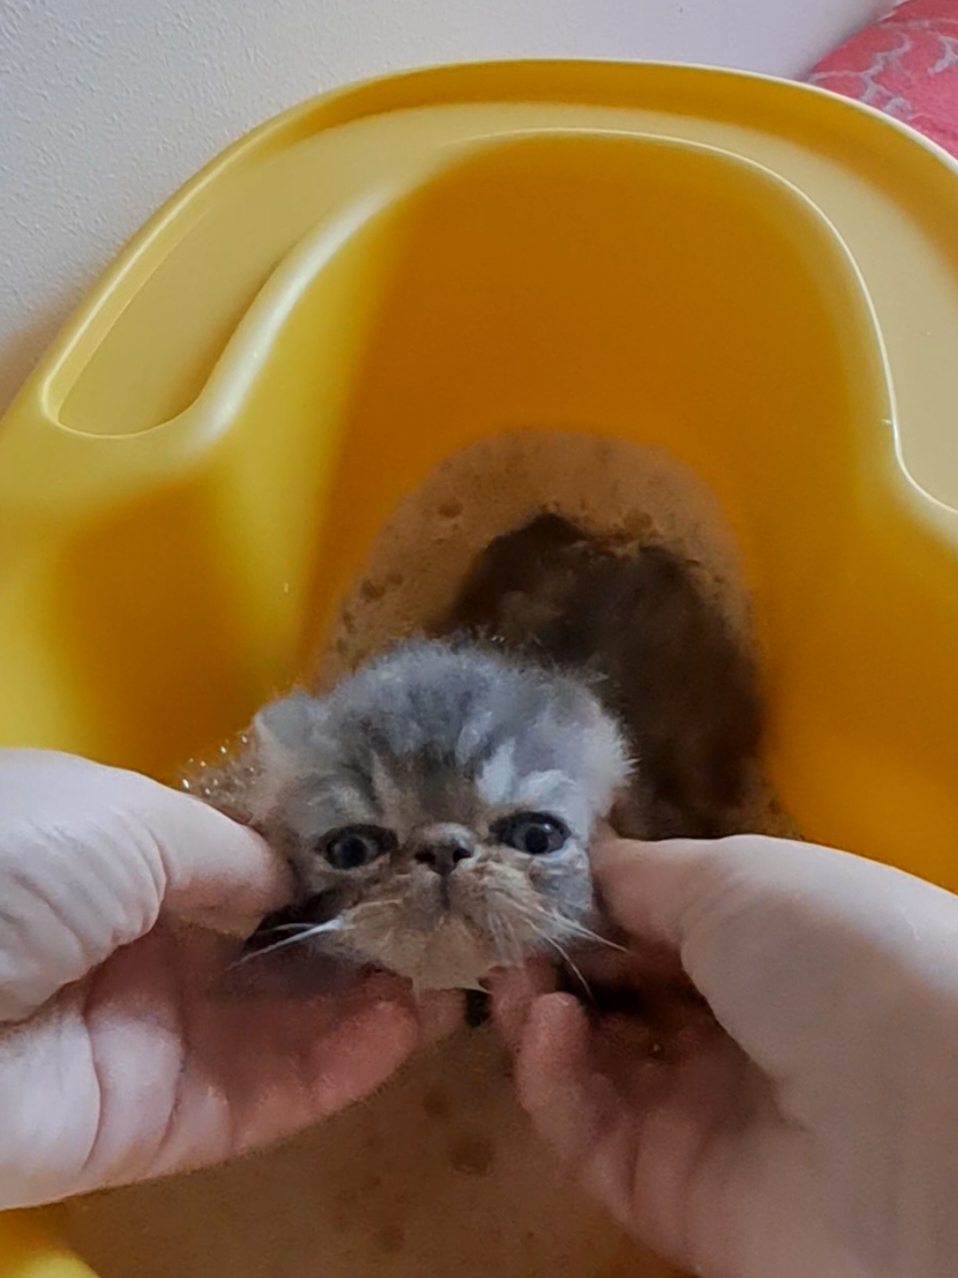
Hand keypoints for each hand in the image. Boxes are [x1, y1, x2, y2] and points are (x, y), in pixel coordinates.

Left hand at [0, 750, 455, 1208]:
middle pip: (274, 948)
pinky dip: (337, 1066)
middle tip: (447, 920)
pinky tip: (403, 1028)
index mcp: (124, 859)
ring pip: (282, 1026)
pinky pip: (261, 1096)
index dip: (328, 863)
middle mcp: (143, 946)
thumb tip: (296, 878)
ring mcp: (151, 1038)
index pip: (248, 867)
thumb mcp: (121, 818)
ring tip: (448, 974)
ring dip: (368, 1001)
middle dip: (361, 934)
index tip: (404, 856)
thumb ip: (229, 852)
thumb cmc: (12, 865)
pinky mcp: (155, 1123)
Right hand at [494, 834, 957, 1277]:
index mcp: (772, 949)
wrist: (913, 1120)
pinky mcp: (668, 1193)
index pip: (659, 925)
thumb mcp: (737, 877)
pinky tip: (545, 1027)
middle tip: (507, 931)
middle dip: (556, 958)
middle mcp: (740, 1030)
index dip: (592, 901)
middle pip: (619, 996)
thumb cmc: (831, 953)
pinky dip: (552, 1079)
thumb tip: (576, 864)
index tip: (529, 879)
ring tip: (518, 978)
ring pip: (591, 1066)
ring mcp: (703, 1115)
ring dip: (540, 1013)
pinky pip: (588, 1133)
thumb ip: (641, 875)